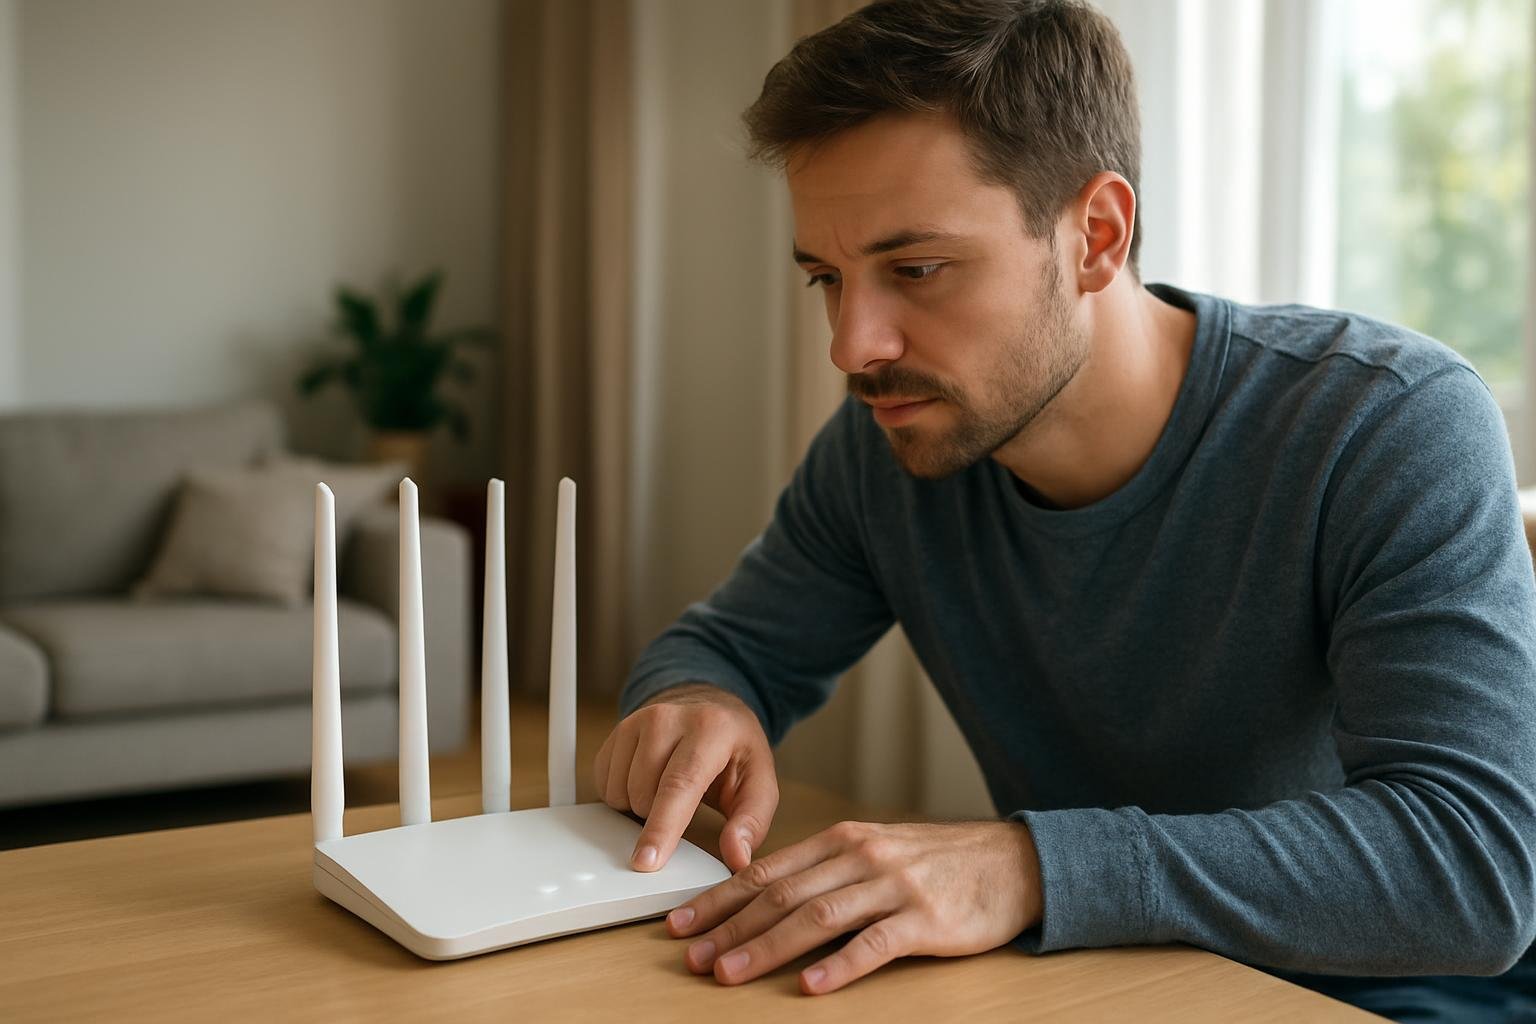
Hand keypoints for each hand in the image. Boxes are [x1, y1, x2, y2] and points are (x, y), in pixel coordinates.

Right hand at [593, 683, 778, 873]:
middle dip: (659, 817)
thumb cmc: (735, 751)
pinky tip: (647, 782)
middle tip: (687, 804)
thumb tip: (737, 857)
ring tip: (667, 790)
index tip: (647, 861)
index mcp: (710, 729)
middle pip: (644, 793)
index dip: (662, 827)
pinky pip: (604, 783)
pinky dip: (623, 794)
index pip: (680, 784)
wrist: (711, 709)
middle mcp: (669, 718)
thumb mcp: (760, 783)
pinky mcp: (617, 729)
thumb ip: (751, 823)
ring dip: (640, 806)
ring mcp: (638, 720)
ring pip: (621, 791)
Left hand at [664, 819, 1042, 994]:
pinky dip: (840, 965)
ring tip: (729, 973)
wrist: (1012, 861)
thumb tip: (762, 898)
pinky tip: (812, 985)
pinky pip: (875, 944)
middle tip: (690, 956)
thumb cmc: (937, 862)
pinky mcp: (926, 919)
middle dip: (729, 927)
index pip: (767, 871)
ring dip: (766, 947)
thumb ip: (824, 871)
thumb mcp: (875, 851)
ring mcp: (893, 887)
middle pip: (782, 895)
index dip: (720, 899)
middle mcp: (861, 857)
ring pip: (817, 917)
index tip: (681, 924)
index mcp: (842, 840)